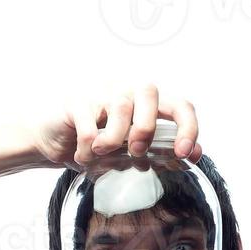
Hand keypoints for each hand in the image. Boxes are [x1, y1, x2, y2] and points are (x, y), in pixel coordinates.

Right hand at [31, 84, 203, 170]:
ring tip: (101, 156)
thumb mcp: (133, 155)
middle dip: (147, 127)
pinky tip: (83, 158)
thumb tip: (194, 155)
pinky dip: (88, 151)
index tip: (185, 153)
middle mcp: (127, 93)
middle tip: (136, 152)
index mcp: (146, 106)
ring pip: (120, 107)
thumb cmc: (98, 146)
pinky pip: (89, 128)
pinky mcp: (76, 103)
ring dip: (113, 141)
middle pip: (150, 91)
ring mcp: (101, 94)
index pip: (179, 105)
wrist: (56, 143)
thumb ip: (162, 154)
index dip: (188, 127)